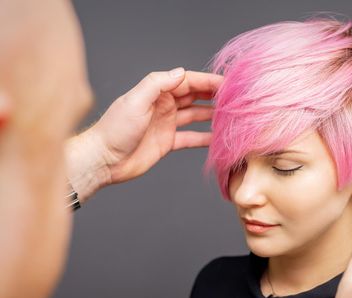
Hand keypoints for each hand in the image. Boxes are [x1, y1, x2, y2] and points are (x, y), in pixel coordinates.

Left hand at [65, 68, 222, 201]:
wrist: (103, 160)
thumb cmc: (115, 129)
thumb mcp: (135, 101)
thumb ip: (157, 84)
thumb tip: (181, 71)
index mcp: (157, 92)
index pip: (188, 82)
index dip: (208, 82)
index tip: (228, 83)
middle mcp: (164, 105)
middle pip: (195, 96)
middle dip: (215, 96)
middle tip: (236, 99)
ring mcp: (167, 123)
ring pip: (196, 115)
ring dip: (213, 115)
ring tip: (232, 117)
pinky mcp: (168, 142)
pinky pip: (191, 137)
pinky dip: (205, 137)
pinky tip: (219, 138)